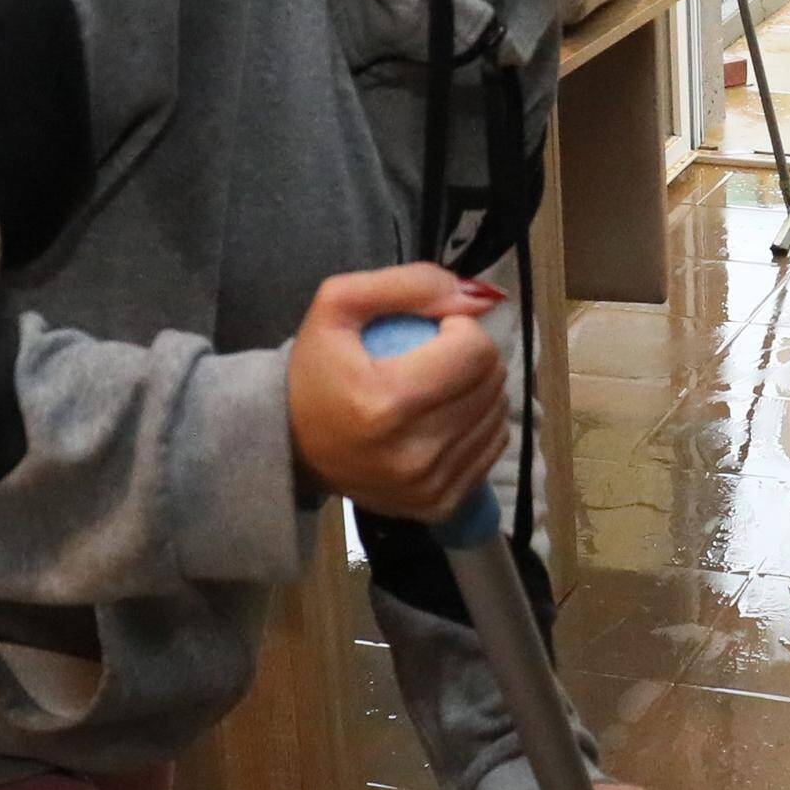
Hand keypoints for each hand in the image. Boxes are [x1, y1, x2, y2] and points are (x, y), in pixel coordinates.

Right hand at [288, 268, 507, 519]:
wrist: (291, 444)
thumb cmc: (316, 370)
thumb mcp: (338, 304)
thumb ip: (410, 284)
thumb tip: (479, 295)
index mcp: (386, 401)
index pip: (476, 351)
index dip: (461, 328)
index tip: (434, 330)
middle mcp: (413, 453)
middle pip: (492, 382)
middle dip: (473, 357)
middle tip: (436, 356)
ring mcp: (429, 485)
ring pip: (498, 413)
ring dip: (478, 389)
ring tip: (438, 386)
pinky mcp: (440, 505)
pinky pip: (493, 447)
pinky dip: (478, 424)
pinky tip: (444, 416)